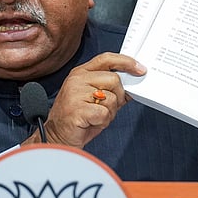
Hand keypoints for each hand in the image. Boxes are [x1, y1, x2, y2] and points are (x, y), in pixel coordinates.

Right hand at [24, 52, 145, 148]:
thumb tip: (131, 85)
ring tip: (96, 117)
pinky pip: (104, 113)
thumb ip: (110, 88)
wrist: (57, 137)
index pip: (106, 59)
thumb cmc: (76, 119)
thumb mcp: (94, 98)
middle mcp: (77, 80)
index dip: (126, 62)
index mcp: (80, 73)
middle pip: (114, 79)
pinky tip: (92, 122)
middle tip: (108, 108)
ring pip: (111, 98)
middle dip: (118, 96)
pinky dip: (103, 122)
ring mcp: (75, 94)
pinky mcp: (77, 110)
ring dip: (109, 112)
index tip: (139, 68)